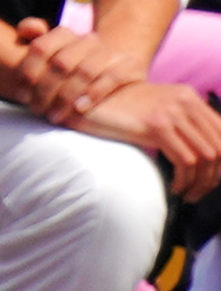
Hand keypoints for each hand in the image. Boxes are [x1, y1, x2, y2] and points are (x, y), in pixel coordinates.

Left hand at [12, 12, 146, 122]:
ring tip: (54, 115)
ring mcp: (110, 52)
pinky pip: (111, 78)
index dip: (27, 71)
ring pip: (84, 72)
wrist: (117, 77)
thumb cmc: (71, 72)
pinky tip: (78, 108)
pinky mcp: (130, 66)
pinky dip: (93, 93)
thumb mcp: (50, 59)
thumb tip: (27, 29)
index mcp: (65, 35)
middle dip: (45, 89)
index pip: (40, 47)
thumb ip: (34, 41)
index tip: (21, 94)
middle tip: (35, 109)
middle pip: (61, 63)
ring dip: (66, 96)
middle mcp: (88, 40)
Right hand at [71, 78, 220, 201]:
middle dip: (212, 177)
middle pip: (219, 147)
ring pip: (206, 157)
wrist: (83, 100)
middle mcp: (185, 101)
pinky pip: (185, 160)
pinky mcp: (156, 125)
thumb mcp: (153, 110)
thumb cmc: (116, 111)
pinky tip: (174, 188)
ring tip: (187, 194)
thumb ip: (179, 122)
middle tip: (198, 192)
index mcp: (188, 97)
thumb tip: (204, 154)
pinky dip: (184, 180)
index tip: (209, 179)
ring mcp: (171, 112)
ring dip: (200, 183)